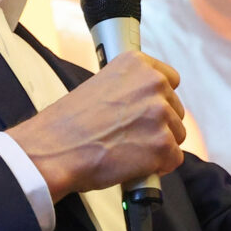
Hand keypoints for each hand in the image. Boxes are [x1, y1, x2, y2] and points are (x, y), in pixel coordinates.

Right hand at [6, 51, 186, 200]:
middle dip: (158, 125)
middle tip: (130, 136)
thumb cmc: (69, 124)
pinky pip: (174, 159)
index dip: (158, 100)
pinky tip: (134, 164)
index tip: (145, 111)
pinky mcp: (163, 143)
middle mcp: (153, 83)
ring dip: (158, 146)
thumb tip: (147, 102)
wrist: (53, 151)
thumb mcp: (100, 85)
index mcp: (137, 64)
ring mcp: (160, 113)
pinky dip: (158, 167)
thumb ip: (129, 88)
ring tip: (128, 150)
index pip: (170, 80)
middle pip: (175, 109)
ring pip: (177, 135)